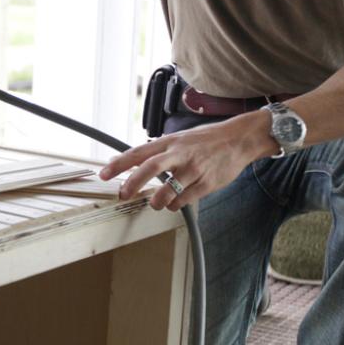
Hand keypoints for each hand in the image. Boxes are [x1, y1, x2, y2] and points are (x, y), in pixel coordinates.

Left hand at [98, 112, 272, 210]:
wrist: (239, 139)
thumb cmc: (206, 140)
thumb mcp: (179, 139)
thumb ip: (158, 151)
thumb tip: (131, 162)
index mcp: (169, 142)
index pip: (138, 153)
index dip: (119, 164)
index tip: (104, 174)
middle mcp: (180, 154)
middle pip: (150, 168)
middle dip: (133, 183)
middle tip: (123, 194)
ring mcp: (194, 169)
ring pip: (168, 191)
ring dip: (157, 201)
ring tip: (154, 203)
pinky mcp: (207, 183)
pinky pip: (185, 200)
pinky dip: (175, 205)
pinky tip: (174, 203)